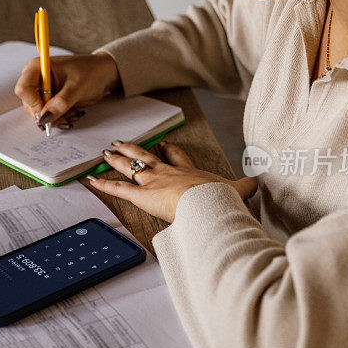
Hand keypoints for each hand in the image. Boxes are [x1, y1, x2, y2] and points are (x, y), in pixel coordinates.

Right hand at [14, 52, 120, 127]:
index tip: (48, 113)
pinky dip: (60, 118)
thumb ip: (61, 102)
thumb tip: (45, 118)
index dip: (34, 104)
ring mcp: (42, 91)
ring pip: (39, 113)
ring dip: (56, 118)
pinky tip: (73, 113)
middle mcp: (36, 79)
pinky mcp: (49, 100)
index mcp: (38, 67)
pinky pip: (48, 115)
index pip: (23, 89)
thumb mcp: (78, 87)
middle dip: (48, 114)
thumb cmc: (91, 72)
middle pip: (29, 104)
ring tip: (74, 113)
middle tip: (68, 116)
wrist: (102, 74)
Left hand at [86, 141, 257, 222]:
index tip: (166, 146)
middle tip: (122, 143)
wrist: (209, 204)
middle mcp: (167, 173)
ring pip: (130, 167)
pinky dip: (103, 184)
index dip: (170, 152)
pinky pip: (118, 189)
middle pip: (146, 157)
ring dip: (116, 160)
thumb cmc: (220, 199)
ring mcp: (152, 182)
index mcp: (188, 173)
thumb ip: (245, 187)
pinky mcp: (141, 196)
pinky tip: (90, 180)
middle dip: (133, 150)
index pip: (177, 158)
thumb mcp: (238, 191)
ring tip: (105, 153)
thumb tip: (257, 183)